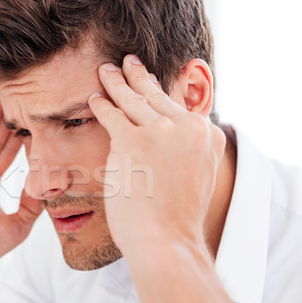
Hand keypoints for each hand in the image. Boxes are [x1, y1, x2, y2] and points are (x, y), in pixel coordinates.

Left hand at [88, 55, 225, 252]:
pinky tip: (94, 98)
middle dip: (138, 76)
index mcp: (207, 137)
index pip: (178, 108)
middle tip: (127, 62)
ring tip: (106, 71)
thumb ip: (187, 155)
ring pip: (134, 99)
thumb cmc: (175, 221)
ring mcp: (162, 132)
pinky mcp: (134, 140)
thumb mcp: (195, 180)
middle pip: (157, 96)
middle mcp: (189, 128)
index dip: (161, 93)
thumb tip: (168, 147)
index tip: (149, 82)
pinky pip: (113, 115)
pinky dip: (101, 104)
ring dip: (116, 82)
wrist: (166, 241)